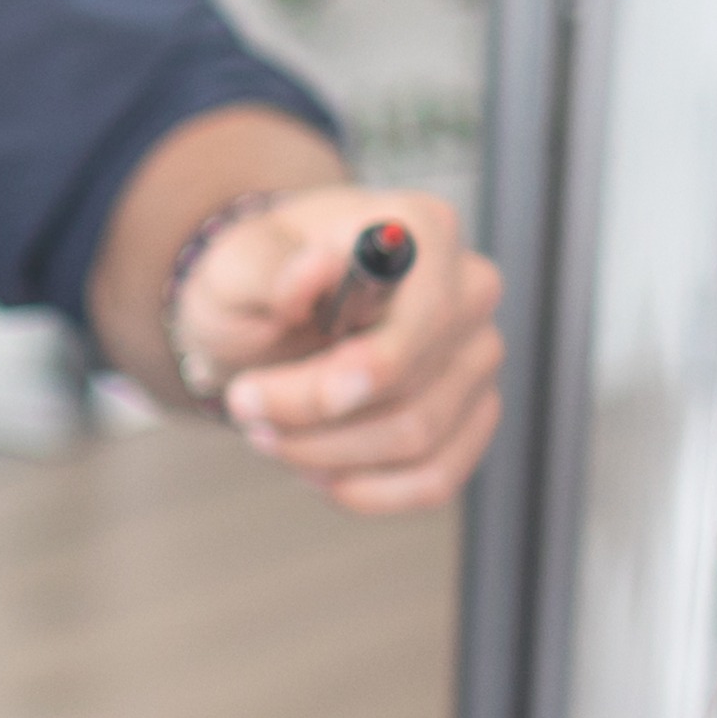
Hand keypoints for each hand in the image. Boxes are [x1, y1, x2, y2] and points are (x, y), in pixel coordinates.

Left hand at [172, 188, 510, 511]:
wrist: (268, 315)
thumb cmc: (260, 280)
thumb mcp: (237, 266)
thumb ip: (272, 269)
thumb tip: (319, 266)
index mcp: (423, 229)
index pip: (424, 315)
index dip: (366, 369)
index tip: (296, 396)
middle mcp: (469, 289)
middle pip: (412, 388)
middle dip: (313, 417)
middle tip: (245, 406)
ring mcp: (479, 355)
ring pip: (419, 441)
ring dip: (326, 454)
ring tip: (269, 431)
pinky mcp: (475, 414)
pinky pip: (435, 478)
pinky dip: (365, 487)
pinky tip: (317, 467)